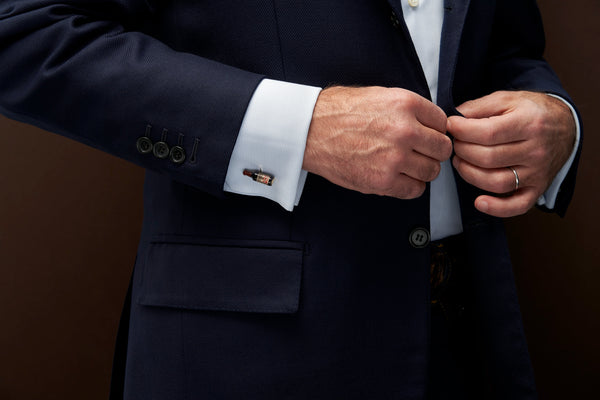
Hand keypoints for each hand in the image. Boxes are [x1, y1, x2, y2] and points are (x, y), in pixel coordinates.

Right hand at [302, 86, 451, 198]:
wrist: (310, 130)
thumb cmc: (339, 112)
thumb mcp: (379, 96)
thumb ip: (408, 109)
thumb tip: (429, 124)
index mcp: (405, 104)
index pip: (442, 122)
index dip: (434, 130)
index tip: (426, 136)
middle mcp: (404, 131)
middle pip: (442, 149)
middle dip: (433, 152)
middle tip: (420, 152)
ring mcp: (394, 158)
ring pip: (431, 172)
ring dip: (422, 170)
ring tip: (406, 165)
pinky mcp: (382, 180)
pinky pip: (414, 190)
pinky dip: (410, 186)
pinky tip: (398, 177)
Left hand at [447, 91, 575, 216]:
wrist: (565, 127)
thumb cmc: (533, 113)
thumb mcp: (508, 99)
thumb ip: (480, 106)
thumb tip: (454, 117)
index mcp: (529, 123)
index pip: (488, 133)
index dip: (462, 131)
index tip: (451, 126)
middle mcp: (535, 150)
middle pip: (488, 158)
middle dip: (462, 151)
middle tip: (455, 143)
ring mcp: (537, 173)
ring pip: (497, 182)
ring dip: (469, 174)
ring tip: (460, 161)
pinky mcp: (537, 189)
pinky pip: (517, 206)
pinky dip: (497, 208)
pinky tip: (479, 202)